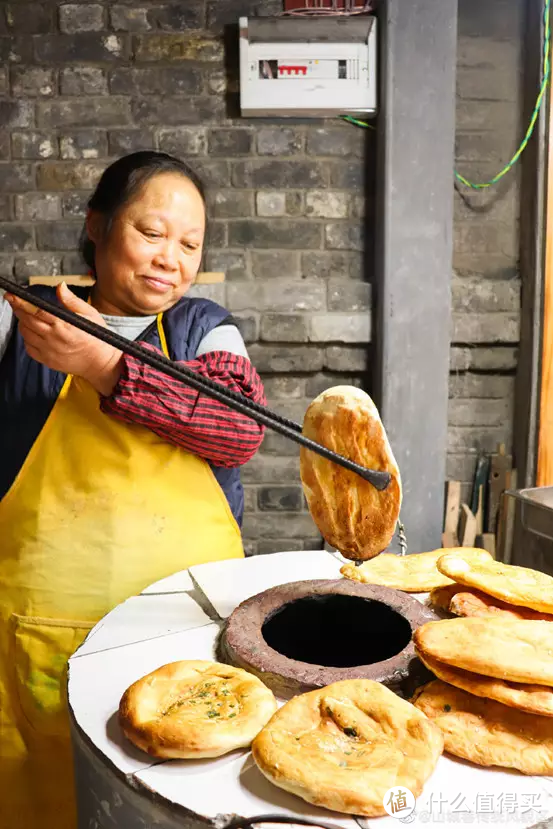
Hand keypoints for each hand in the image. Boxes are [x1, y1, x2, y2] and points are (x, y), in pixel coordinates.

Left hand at [5, 282, 121, 395]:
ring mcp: (48, 350)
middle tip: (15, 302)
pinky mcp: (47, 360)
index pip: (36, 310)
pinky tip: (32, 332)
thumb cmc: (96, 338)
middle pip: (27, 321)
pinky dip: (27, 338)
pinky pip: (29, 348)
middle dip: (18, 309)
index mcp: (63, 325)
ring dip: (22, 323)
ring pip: (25, 334)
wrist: (99, 362)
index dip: (21, 302)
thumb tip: (60, 287)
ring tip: (26, 317)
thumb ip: (72, 300)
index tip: (13, 295)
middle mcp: (53, 338)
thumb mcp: (89, 314)